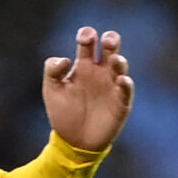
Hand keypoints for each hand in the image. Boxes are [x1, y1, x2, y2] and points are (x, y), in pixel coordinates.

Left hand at [43, 26, 133, 152]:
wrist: (73, 142)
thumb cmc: (63, 114)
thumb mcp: (51, 90)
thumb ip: (52, 70)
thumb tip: (65, 59)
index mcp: (83, 66)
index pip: (89, 43)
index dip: (87, 35)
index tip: (84, 38)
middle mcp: (100, 72)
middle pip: (110, 48)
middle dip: (111, 40)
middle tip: (106, 41)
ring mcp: (112, 86)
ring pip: (121, 67)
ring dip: (119, 61)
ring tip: (114, 60)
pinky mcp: (121, 103)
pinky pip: (126, 90)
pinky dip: (126, 84)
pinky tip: (121, 80)